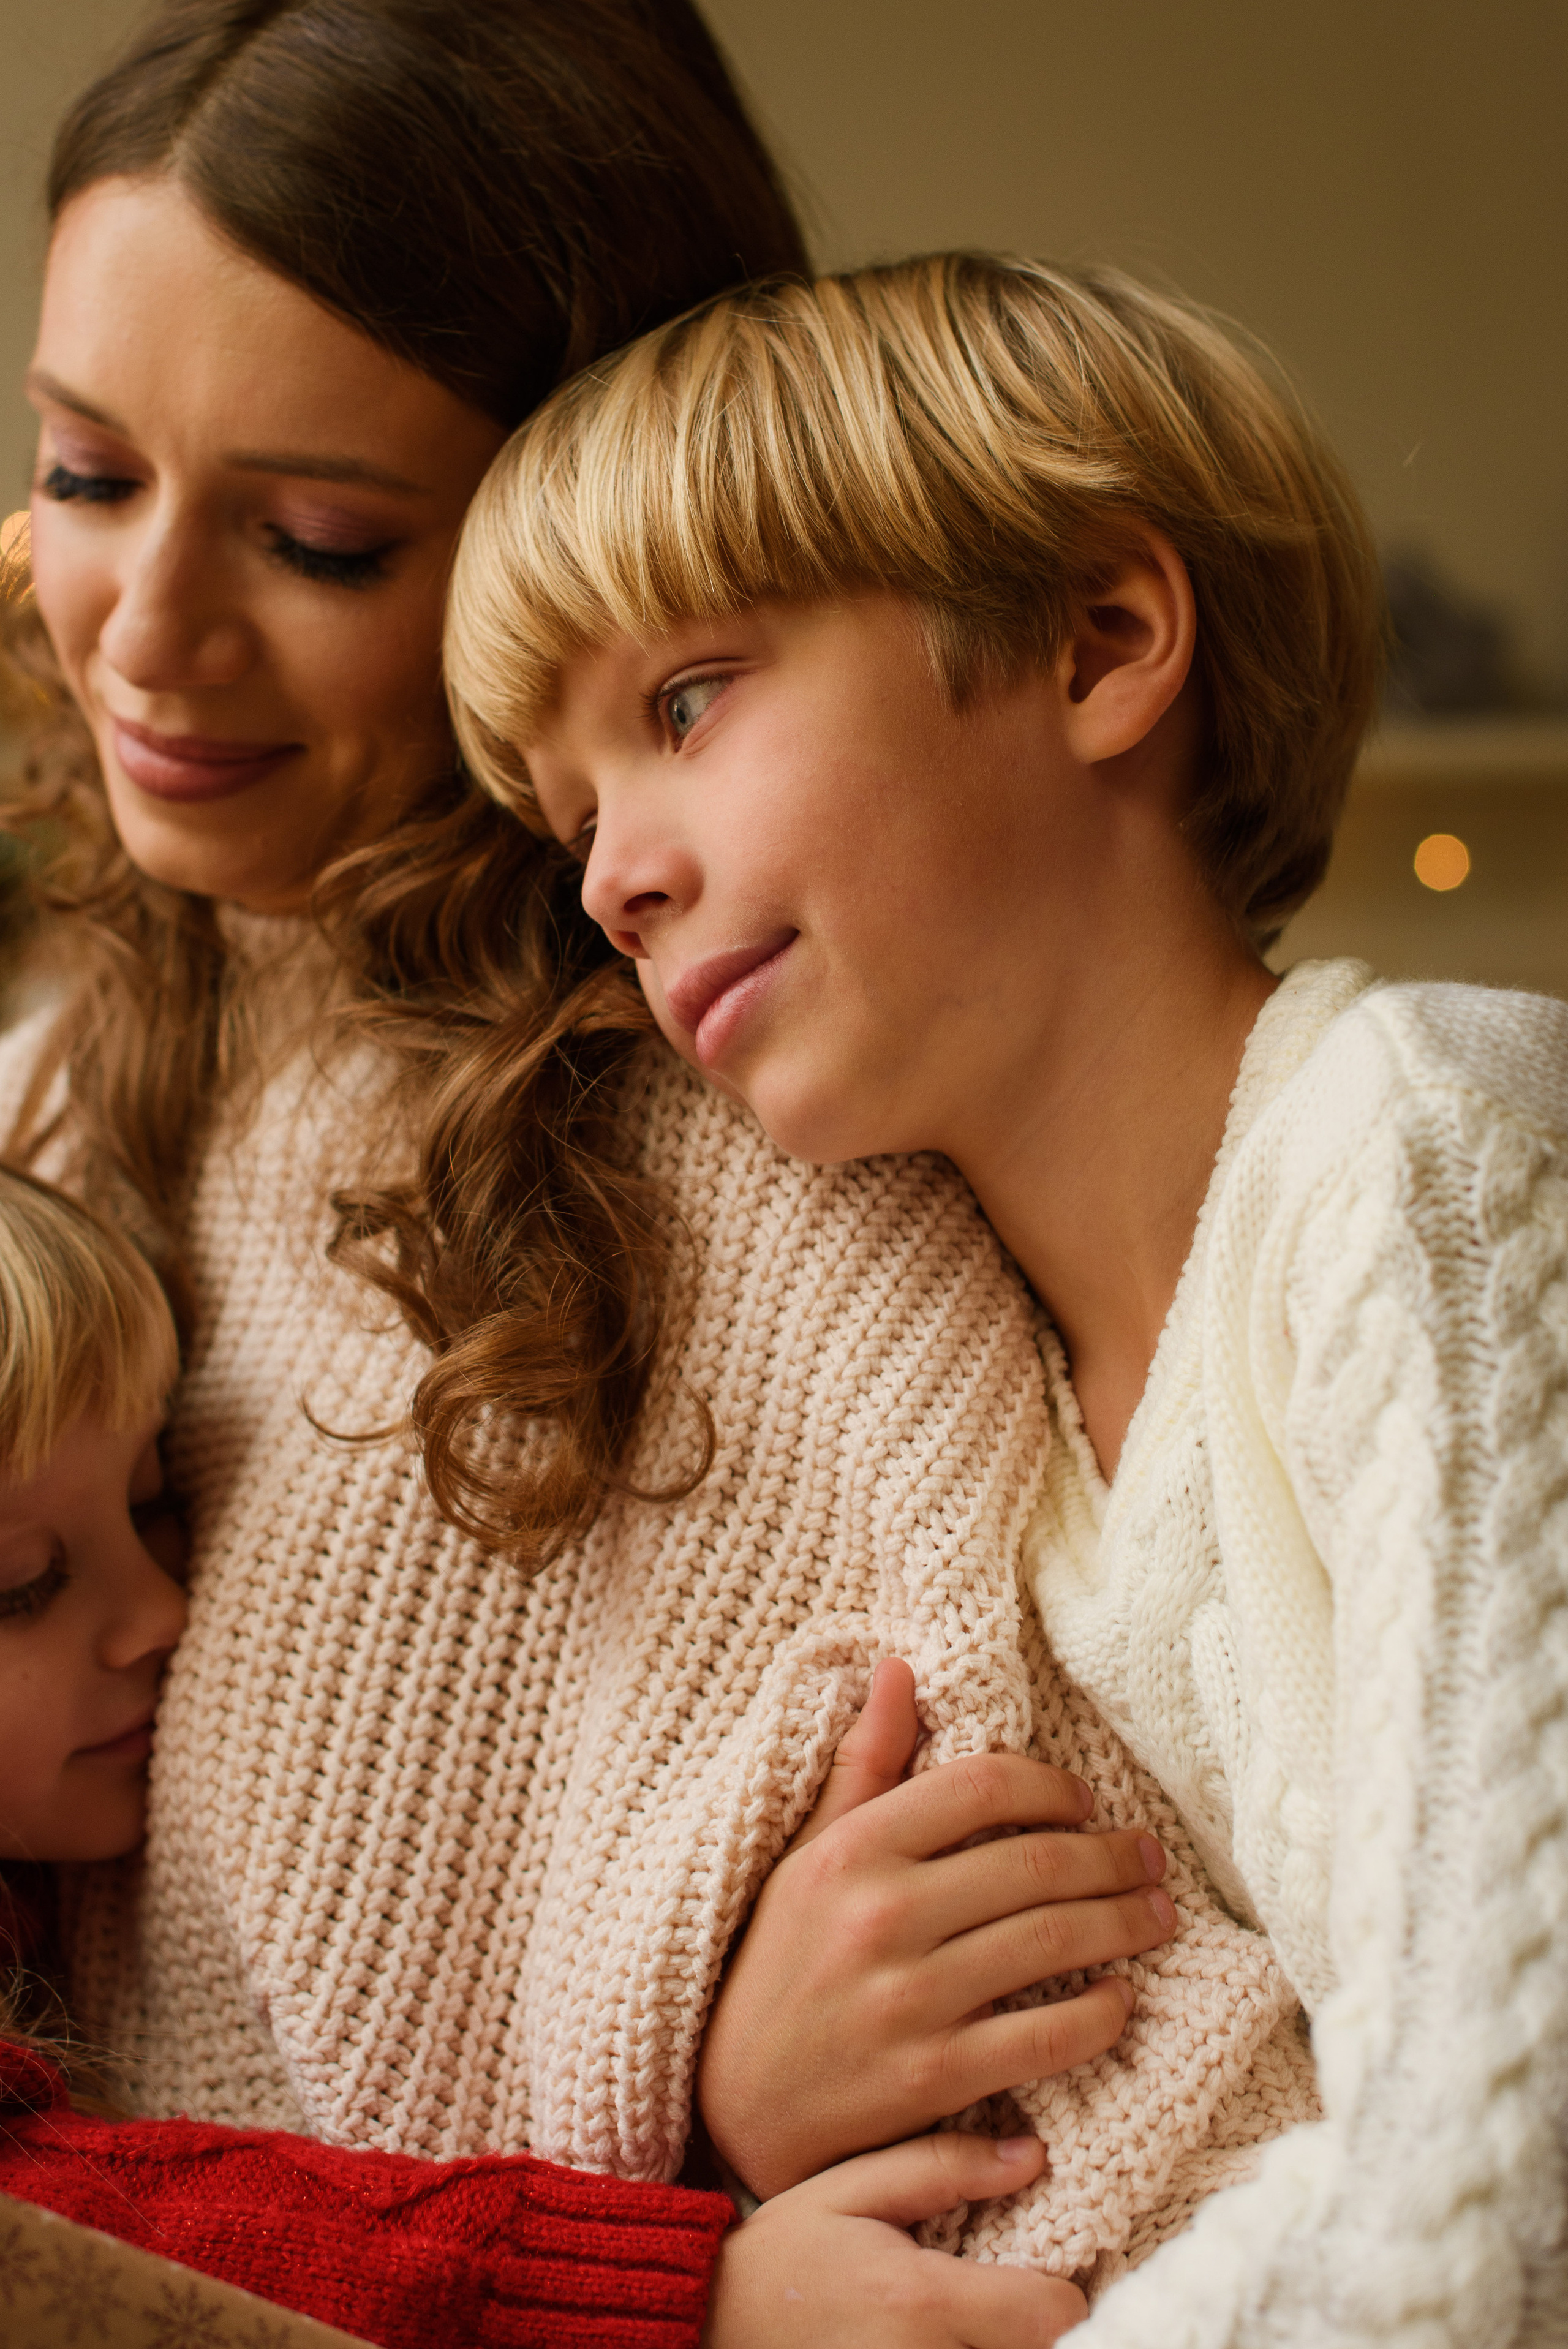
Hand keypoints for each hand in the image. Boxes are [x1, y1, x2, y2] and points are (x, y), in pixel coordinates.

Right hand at [699, 1659, 1175, 2196]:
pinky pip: (1044, 2038)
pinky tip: (1120, 1999)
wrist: (733, 2105)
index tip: (1084, 1800)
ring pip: (1052, 1942)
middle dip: (1111, 1857)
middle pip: (1034, 1865)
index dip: (1049, 1786)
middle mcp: (882, 1917)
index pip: (980, 1786)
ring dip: (1124, 1924)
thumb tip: (902, 1670)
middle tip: (1149, 1857)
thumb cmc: (779, 1964)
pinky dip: (1098, 2015)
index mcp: (852, 1851)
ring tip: (1156, 1914)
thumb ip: (863, 1765)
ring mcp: (909, 2000)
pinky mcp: (932, 2077)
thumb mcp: (806, 1856)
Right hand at [701, 2131, 1086, 2347]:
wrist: (708, 2324)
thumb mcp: (852, 2186)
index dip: (1061, 2294)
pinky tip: (948, 2340)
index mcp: (922, 2302)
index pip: (1052, 2316)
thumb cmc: (782, 2253)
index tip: (1042, 2275)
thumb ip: (941, 2168)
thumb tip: (1033, 2154)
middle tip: (1011, 2299)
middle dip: (1034, 2331)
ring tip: (982, 2320)